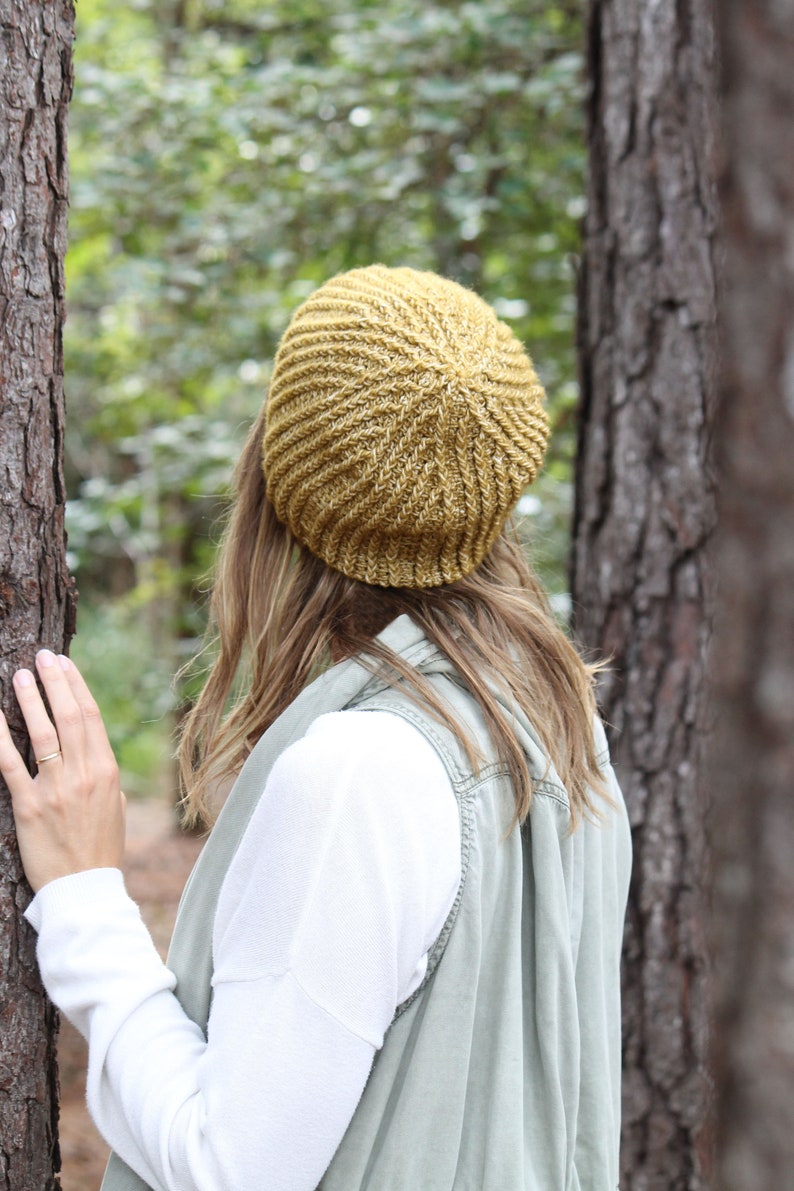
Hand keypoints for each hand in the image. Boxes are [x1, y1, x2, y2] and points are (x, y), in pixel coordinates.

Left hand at [0, 650, 125, 892]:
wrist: (85, 890)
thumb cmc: (100, 851)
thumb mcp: (115, 810)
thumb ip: (104, 780)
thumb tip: (93, 758)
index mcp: (106, 772)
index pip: (90, 717)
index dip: (76, 686)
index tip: (65, 664)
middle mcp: (83, 774)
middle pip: (68, 716)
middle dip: (54, 682)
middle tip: (43, 656)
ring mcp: (55, 789)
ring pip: (42, 733)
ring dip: (29, 699)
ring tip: (18, 675)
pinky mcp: (29, 807)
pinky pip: (10, 764)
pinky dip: (0, 736)